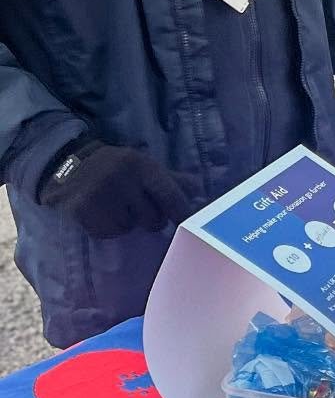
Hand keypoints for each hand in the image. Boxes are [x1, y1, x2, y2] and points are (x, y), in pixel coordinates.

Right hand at [38, 140, 189, 238]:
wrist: (70, 165)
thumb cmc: (118, 168)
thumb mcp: (145, 166)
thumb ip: (173, 180)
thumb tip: (200, 192)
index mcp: (141, 166)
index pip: (170, 196)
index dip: (181, 213)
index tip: (187, 224)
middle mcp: (122, 179)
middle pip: (153, 219)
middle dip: (151, 219)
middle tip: (139, 208)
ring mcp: (100, 196)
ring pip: (130, 228)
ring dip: (128, 222)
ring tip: (117, 206)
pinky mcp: (82, 211)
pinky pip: (109, 232)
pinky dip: (109, 228)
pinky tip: (102, 213)